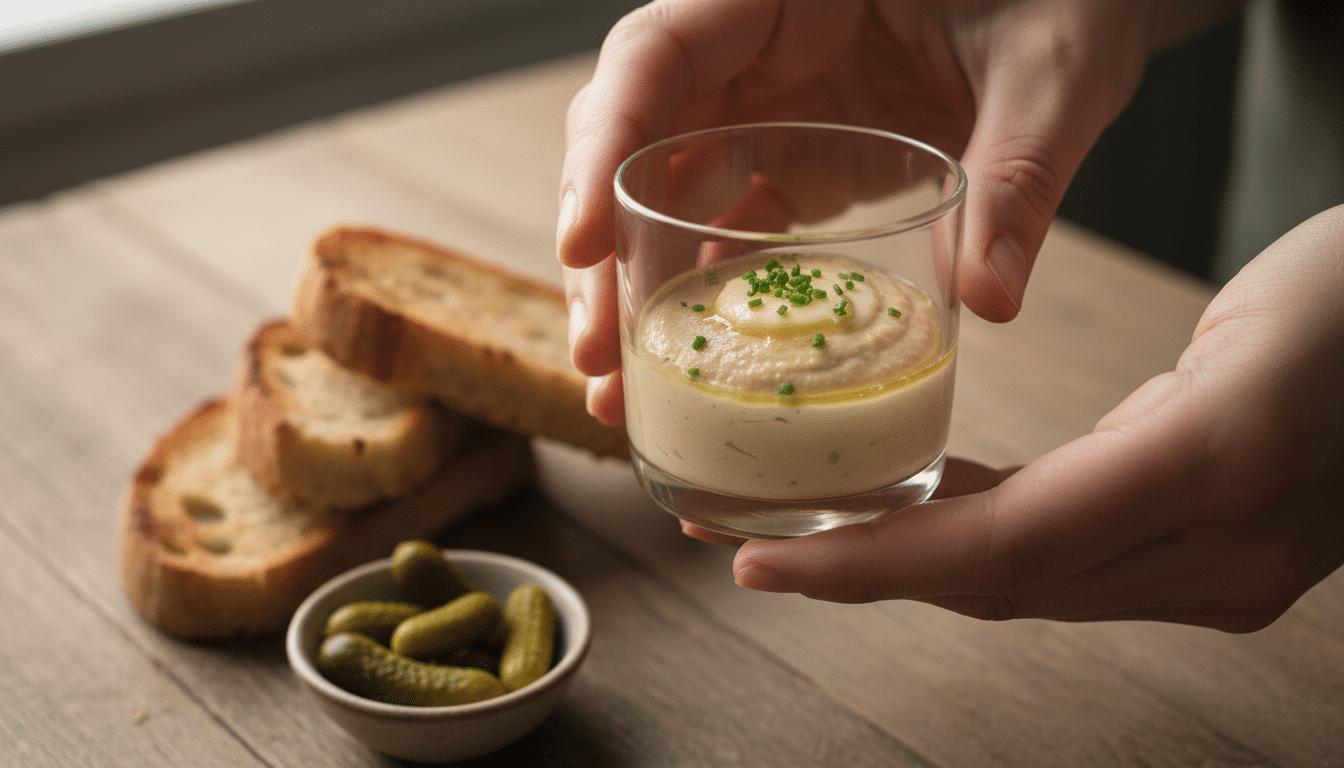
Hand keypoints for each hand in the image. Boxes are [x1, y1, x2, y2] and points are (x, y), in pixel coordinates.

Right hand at [558, 0, 1163, 424]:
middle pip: (636, 142)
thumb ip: (1019, 173)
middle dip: (604, 250)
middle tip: (598, 353)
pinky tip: (691, 370)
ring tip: (623, 391)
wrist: (1079, 7)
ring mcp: (768, 115)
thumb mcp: (1050, 73)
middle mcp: (755, 52)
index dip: (604, 145)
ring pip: (666, 198)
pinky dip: (703, 301)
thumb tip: (990, 298)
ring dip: (638, 293)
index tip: (583, 245)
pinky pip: (726, 231)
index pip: (656, 52)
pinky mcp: (794, 168)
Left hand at [728, 205, 1343, 631]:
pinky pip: (1065, 567)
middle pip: (997, 584)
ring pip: (1023, 585)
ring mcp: (1221, 578)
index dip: (872, 566)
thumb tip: (969, 504)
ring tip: (802, 532)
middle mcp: (1216, 561)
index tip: (762, 566)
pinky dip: (978, 547)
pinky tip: (916, 514)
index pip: (1004, 551)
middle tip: (744, 545)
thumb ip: (1119, 440)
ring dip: (907, 565)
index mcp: (1215, 480)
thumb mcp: (1238, 334)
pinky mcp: (1214, 565)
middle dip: (861, 573)